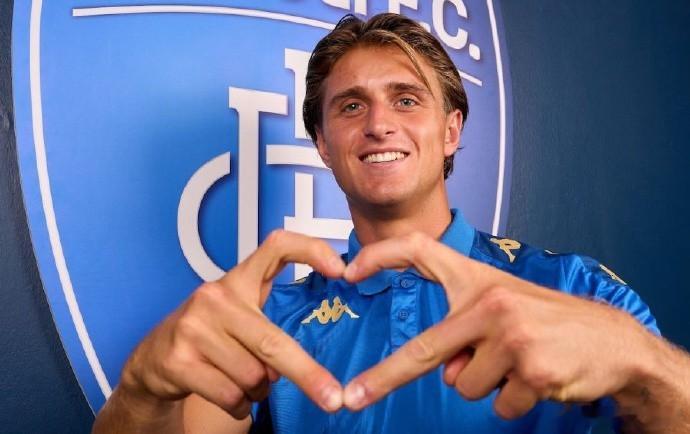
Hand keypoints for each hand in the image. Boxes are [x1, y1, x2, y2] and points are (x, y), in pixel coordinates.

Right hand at [120, 230, 345, 418]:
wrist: (152, 359)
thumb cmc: (209, 334)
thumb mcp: (239, 315)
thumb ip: (270, 324)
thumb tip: (302, 361)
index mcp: (237, 280)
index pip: (276, 246)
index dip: (309, 250)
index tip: (341, 269)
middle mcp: (215, 297)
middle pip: (273, 343)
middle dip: (307, 375)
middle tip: (332, 398)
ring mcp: (194, 328)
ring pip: (253, 376)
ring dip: (258, 390)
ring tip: (245, 381)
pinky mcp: (179, 360)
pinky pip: (231, 395)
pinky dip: (240, 405)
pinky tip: (231, 396)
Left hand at [341, 232, 649, 418]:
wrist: (610, 341)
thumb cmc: (545, 320)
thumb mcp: (502, 308)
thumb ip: (463, 331)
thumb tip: (445, 372)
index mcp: (477, 279)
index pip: (420, 250)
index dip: (382, 255)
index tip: (348, 271)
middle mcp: (490, 303)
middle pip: (424, 350)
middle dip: (384, 378)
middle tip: (354, 398)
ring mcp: (511, 337)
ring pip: (464, 386)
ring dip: (486, 384)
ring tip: (520, 363)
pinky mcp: (532, 370)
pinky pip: (497, 405)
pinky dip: (513, 401)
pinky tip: (539, 377)